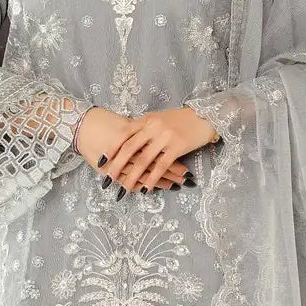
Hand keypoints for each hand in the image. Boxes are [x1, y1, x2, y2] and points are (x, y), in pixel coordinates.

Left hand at [73, 106, 193, 190]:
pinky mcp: (177, 147)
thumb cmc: (180, 119)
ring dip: (132, 177)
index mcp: (146, 120)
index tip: (100, 161)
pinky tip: (145, 189)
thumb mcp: (159, 119)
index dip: (111, 148)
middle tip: (106, 181)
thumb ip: (144, 128)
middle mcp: (153, 127)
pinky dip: (152, 179)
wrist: (205, 115)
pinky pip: (161, 166)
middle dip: (116, 166)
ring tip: (123, 190)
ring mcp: (165, 137)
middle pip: (129, 149)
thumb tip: (127, 141)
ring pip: (143, 160)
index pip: (123, 134)